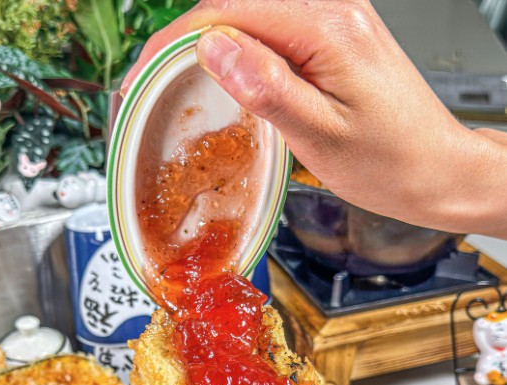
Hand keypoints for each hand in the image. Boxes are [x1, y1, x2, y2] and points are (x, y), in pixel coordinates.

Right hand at [122, 0, 506, 237]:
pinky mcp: (337, 41)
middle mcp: (333, 11)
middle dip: (187, 41)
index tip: (144, 74)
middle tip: (154, 83)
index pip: (229, 13)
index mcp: (327, 29)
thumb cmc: (389, 162)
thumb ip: (267, 86)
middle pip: (238, 7)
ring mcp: (337, 22)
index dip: (175, 41)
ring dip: (213, 46)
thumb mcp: (320, 133)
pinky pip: (276, 34)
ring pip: (254, 19)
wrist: (437, 170)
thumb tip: (212, 46)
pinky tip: (230, 76)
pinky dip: (243, 54)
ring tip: (182, 81)